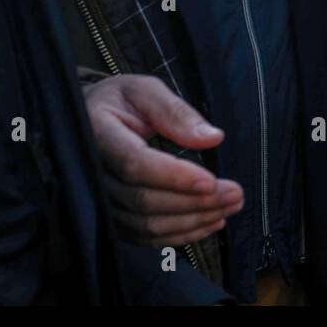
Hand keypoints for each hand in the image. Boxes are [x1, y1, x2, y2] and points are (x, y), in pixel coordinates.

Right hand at [83, 75, 243, 245]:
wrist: (91, 120)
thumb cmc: (121, 101)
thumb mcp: (145, 90)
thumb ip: (176, 112)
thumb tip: (212, 138)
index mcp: (98, 133)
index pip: (135, 163)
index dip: (174, 177)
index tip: (211, 181)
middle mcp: (93, 172)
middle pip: (144, 199)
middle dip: (195, 201)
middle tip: (235, 193)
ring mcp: (100, 200)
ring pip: (147, 223)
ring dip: (193, 220)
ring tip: (230, 207)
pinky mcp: (112, 218)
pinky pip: (145, 236)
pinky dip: (180, 235)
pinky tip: (210, 222)